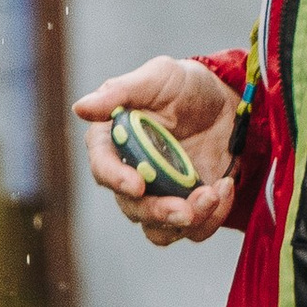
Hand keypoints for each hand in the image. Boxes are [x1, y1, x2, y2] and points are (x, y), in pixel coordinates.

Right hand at [73, 56, 241, 247]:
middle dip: (158, 212)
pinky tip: (225, 187)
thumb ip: (121, 91)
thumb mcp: (159, 76)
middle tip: (186, 210)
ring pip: (159, 230)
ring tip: (213, 194)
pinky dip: (213, 217)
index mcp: (113, 143)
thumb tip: (79, 108)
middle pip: (132, 208)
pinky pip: (195, 230)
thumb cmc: (186, 85)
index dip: (116, 179)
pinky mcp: (189, 208)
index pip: (102, 168)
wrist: (227, 103)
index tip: (138, 184)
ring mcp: (160, 196)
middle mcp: (131, 175)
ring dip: (187, 221)